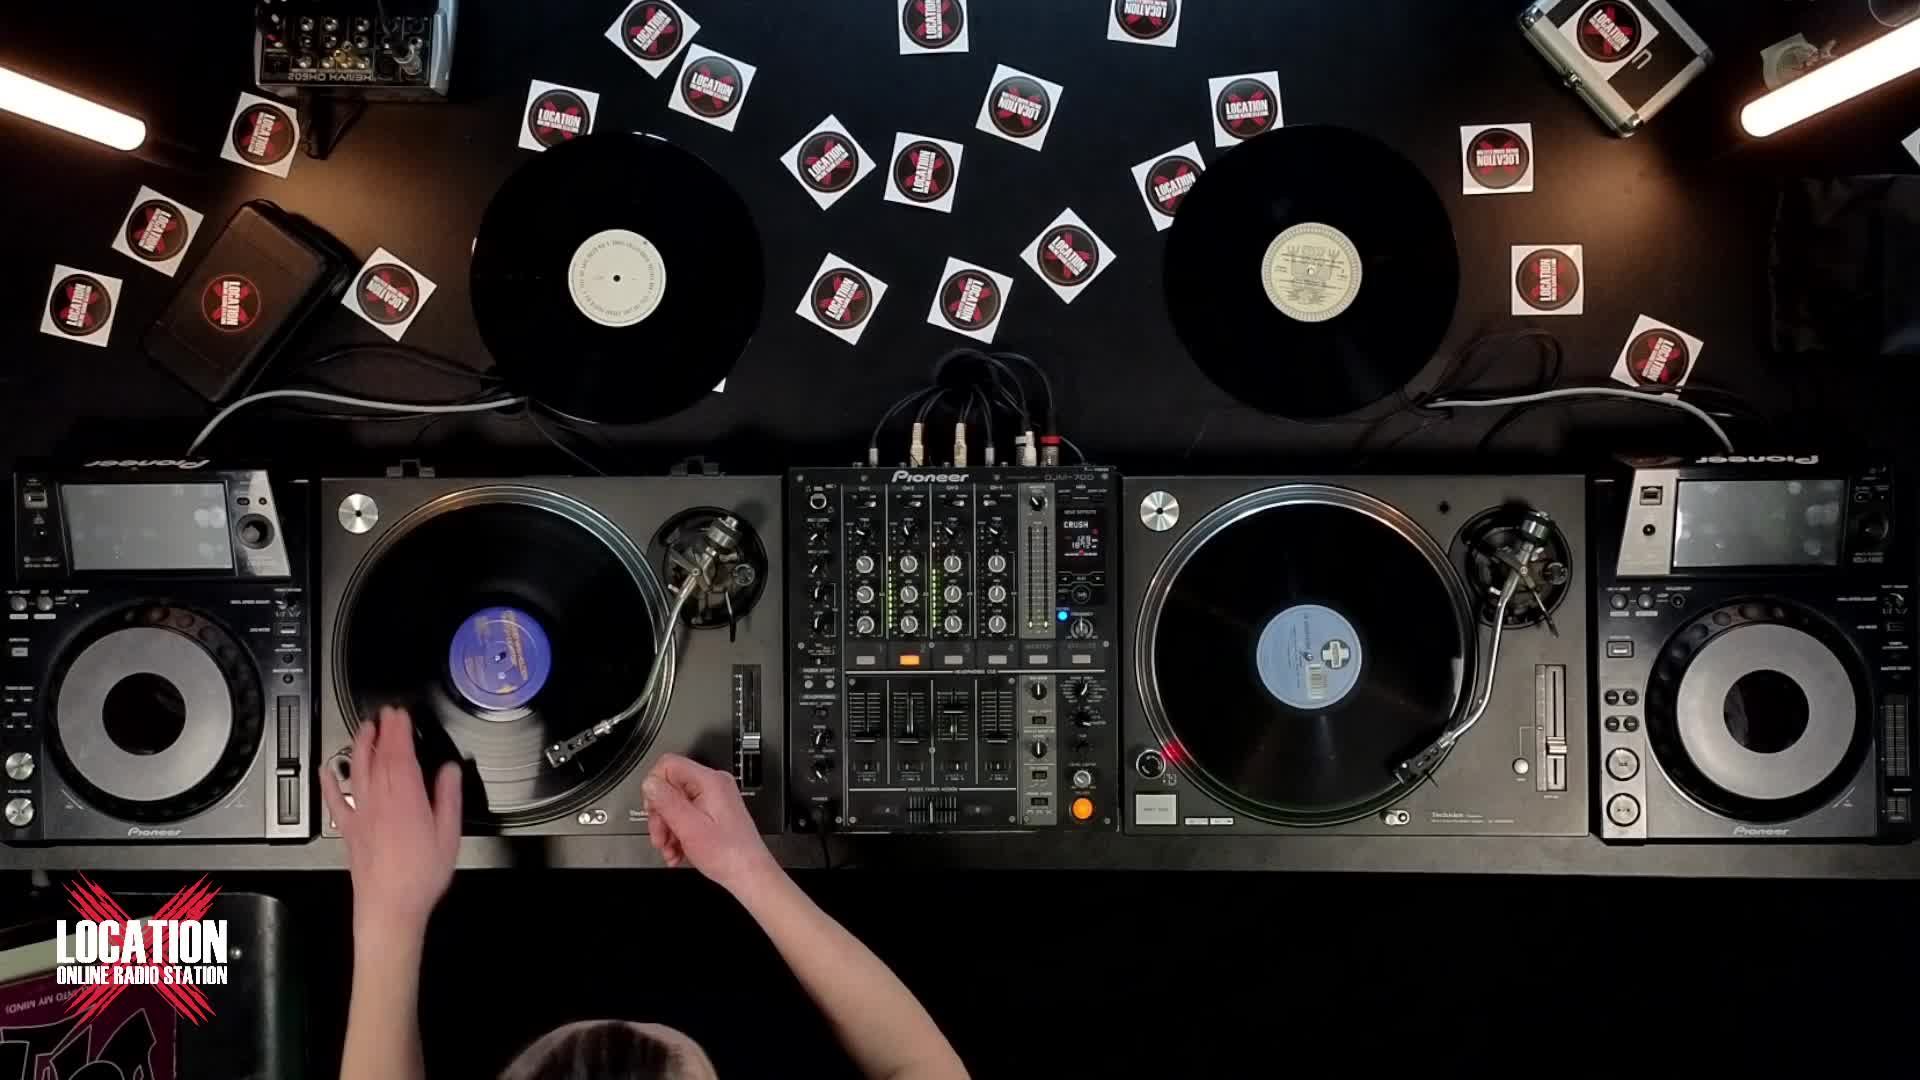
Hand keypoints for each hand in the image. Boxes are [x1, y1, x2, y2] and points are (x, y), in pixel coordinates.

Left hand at [321, 706, 462, 941]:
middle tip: (386, 713)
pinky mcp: (349, 830)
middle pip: (378, 758)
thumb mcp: (449, 836)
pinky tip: (327, 769)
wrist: (389, 909)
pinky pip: (335, 800)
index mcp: (406, 800)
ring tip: (363, 729)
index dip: (399, 731)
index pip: (400, 755)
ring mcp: (360, 815)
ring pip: (356, 771)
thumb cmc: (420, 877)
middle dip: (382, 732)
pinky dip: (330, 782)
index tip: (400, 714)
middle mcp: (379, 802)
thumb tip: (449, 770)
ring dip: (359, 746)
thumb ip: (448, 798)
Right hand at [643, 754, 777, 892]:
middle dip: (660, 816)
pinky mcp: (714, 814)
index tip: (653, 810)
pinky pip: (686, 816)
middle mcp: (713, 786)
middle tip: (660, 837)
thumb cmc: (728, 854)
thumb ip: (666, 802)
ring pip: (675, 806)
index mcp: (709, 781)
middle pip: (670, 788)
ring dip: (667, 830)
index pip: (668, 765)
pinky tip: (677, 852)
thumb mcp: (689, 827)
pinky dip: (678, 835)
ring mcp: (714, 800)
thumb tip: (649, 783)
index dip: (654, 787)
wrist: (748, 874)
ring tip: (669, 850)